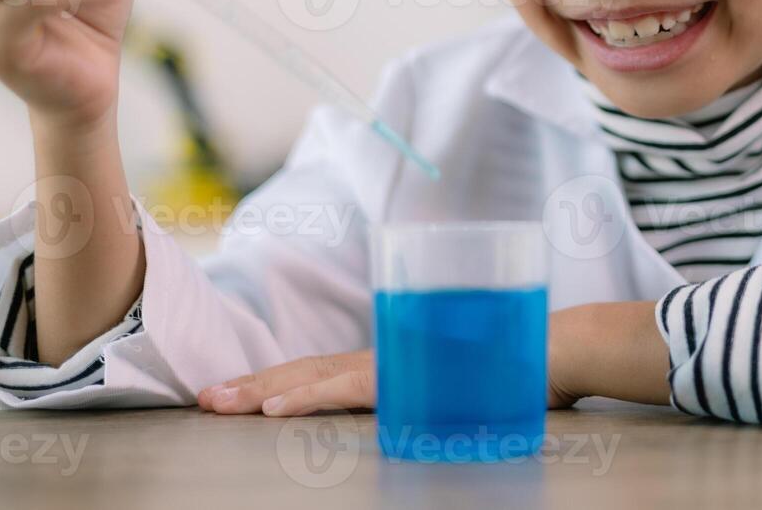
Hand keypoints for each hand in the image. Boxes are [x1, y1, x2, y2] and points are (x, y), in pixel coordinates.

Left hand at [197, 303, 670, 416]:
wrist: (556, 350)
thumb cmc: (512, 370)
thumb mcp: (460, 389)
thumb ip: (431, 396)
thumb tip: (420, 412)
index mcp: (393, 362)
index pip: (322, 371)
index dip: (277, 380)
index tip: (236, 393)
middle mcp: (386, 358)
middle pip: (307, 369)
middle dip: (253, 384)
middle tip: (206, 397)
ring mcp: (395, 366)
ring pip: (315, 377)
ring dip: (264, 390)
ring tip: (223, 402)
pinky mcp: (408, 381)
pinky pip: (348, 390)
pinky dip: (308, 397)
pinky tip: (276, 407)